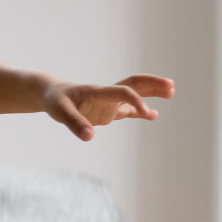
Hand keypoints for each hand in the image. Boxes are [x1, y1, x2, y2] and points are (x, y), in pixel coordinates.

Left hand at [43, 74, 173, 139]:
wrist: (50, 94)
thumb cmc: (54, 100)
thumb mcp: (59, 111)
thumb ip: (74, 123)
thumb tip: (89, 137)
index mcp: (98, 92)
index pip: (122, 92)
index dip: (136, 101)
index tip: (149, 113)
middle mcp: (106, 95)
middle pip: (134, 85)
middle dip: (152, 84)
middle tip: (171, 86)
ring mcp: (108, 102)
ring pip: (134, 94)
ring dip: (151, 92)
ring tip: (171, 92)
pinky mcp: (107, 110)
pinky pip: (128, 109)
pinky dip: (141, 111)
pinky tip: (153, 115)